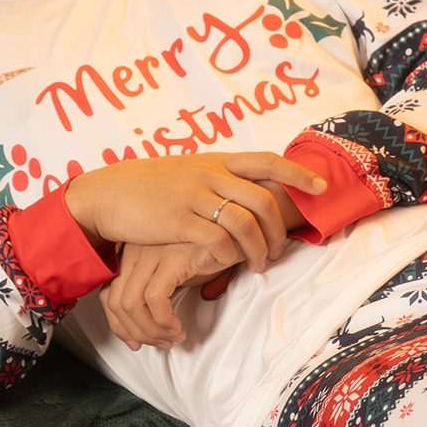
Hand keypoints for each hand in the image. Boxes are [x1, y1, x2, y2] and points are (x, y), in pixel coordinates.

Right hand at [64, 151, 323, 274]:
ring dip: (260, 249)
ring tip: (259, 265)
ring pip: (246, 224)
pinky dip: (230, 257)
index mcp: (215, 160)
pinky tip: (228, 266)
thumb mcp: (185, 171)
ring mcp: (194, 195)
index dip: (298, 173)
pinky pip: (218, 241)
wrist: (105, 194)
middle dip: (279, 230)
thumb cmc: (146, 187)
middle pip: (263, 200)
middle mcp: (209, 173)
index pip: (267, 160)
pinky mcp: (179, 220)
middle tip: (280, 251)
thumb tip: (241, 190)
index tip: (321, 188)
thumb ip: (214, 178)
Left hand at [101, 239, 240, 350]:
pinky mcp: (172, 257)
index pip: (108, 294)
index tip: (136, 343)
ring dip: (151, 330)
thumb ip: (157, 291)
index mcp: (132, 251)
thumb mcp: (176, 273)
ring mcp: (151, 251)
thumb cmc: (210, 251)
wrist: (240, 231)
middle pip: (116, 302)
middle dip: (136, 332)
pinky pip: (155, 298)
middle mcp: (135, 249)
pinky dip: (163, 320)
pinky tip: (178, 327)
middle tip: (160, 344)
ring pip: (132, 304)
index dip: (119, 325)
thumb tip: (148, 327)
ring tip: (172, 338)